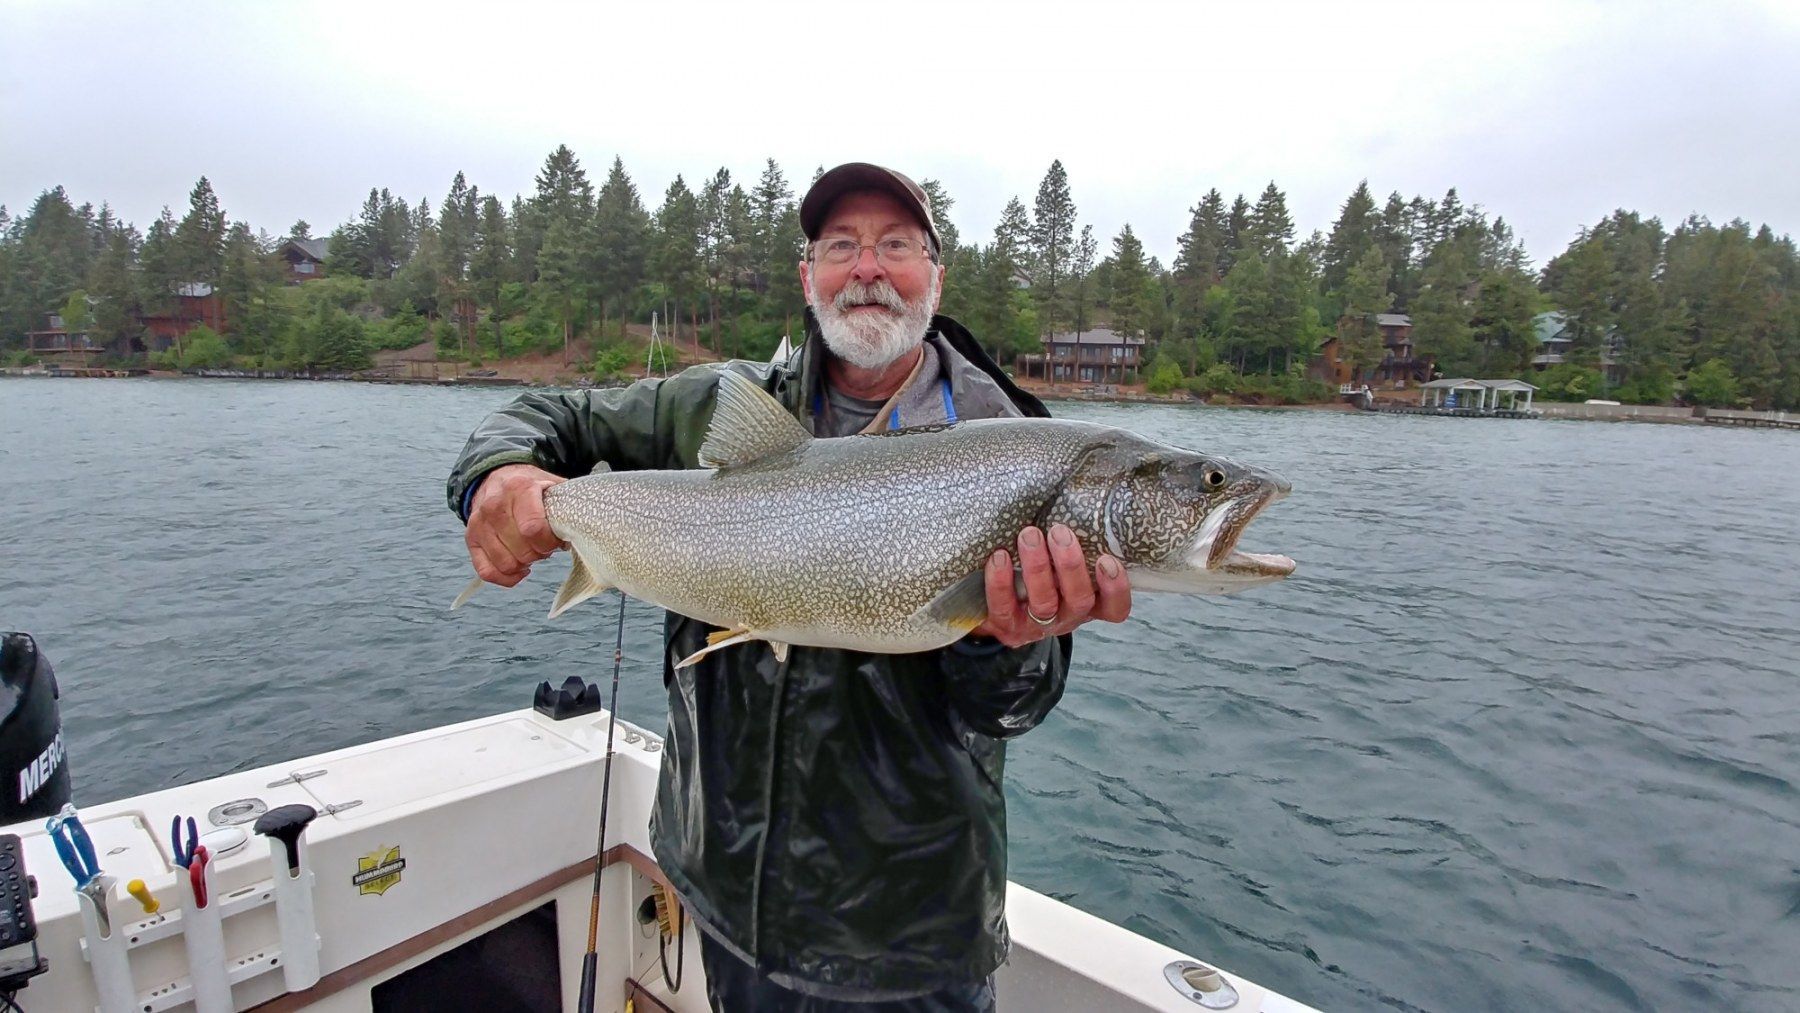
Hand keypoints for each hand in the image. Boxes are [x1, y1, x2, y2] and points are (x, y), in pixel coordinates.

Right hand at [464, 464, 566, 587]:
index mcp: (520, 488)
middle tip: (545, 546)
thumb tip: (586, 528)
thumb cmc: (533, 487)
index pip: (533, 529)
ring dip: (524, 564)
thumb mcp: (552, 485)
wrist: (498, 477)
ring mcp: (479, 523)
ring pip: (505, 563)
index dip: (548, 543)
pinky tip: (519, 569)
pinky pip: (486, 571)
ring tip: (532, 551)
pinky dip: (506, 577)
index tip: (556, 540)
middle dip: (539, 554)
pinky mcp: (471, 538)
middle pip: (521, 550)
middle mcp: (495, 505)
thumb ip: (568, 505)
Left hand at [969, 523, 1131, 647]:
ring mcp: (1037, 625)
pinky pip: (1004, 607)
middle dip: (1070, 565)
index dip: (1115, 588)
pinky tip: (1000, 557)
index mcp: (1088, 603)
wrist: (997, 611)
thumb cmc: (1039, 576)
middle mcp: (1067, 617)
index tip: (1107, 559)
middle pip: (1079, 600)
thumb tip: (1072, 490)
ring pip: (1044, 603)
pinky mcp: (1007, 625)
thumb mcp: (1061, 565)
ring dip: (1037, 568)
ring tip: (1029, 535)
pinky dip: (1001, 581)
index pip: (1114, 608)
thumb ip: (1073, 543)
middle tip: (1060, 532)